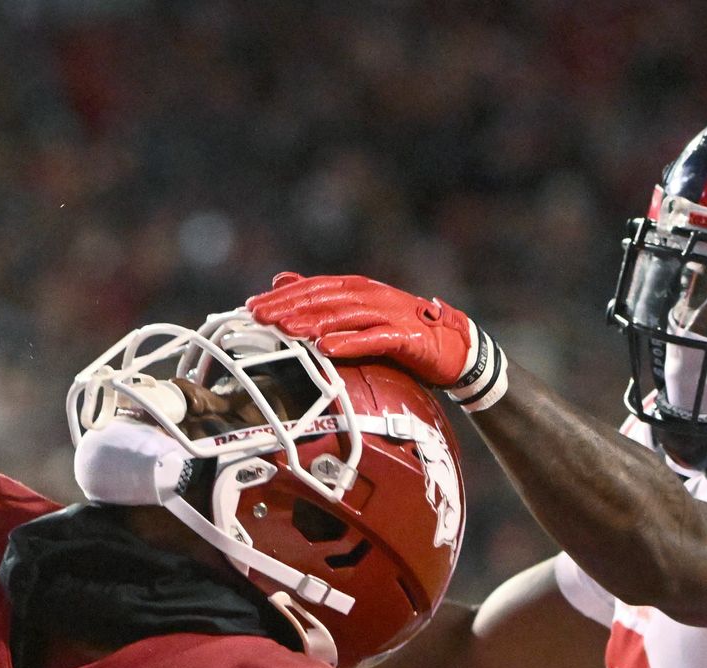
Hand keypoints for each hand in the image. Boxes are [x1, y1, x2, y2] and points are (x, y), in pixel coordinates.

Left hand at [247, 272, 504, 408]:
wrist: (455, 347)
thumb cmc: (402, 332)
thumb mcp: (359, 314)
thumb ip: (322, 298)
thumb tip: (281, 280)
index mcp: (356, 288)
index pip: (313, 288)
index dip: (282, 297)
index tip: (251, 308)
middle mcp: (370, 295)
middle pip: (323, 298)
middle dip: (289, 307)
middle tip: (259, 318)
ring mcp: (388, 314)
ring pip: (344, 315)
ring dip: (313, 322)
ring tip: (285, 331)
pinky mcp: (406, 336)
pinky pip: (374, 338)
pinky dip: (350, 342)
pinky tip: (327, 349)